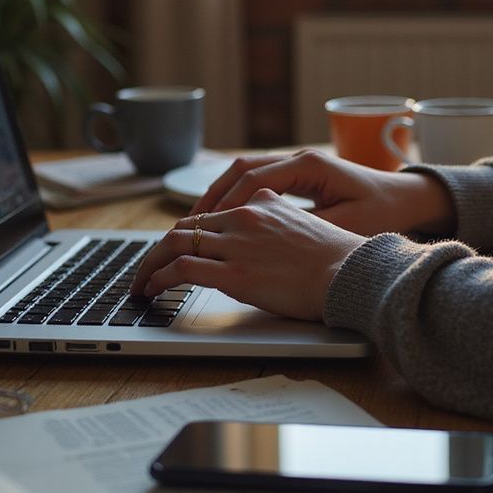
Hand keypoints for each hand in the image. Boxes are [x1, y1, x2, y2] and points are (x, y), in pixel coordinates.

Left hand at [130, 189, 365, 319]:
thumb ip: (277, 221)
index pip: (210, 215)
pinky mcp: (233, 274)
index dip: (186, 234)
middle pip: (185, 227)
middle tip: (147, 268)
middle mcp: (244, 218)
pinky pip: (180, 269)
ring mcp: (237, 245)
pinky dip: (158, 277)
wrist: (352, 273)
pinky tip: (152, 289)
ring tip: (141, 283)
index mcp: (261, 204)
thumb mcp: (305, 224)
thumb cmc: (338, 258)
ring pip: (174, 243)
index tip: (174, 250)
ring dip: (149, 264)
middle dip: (159, 249)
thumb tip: (262, 232)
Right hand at [192, 148, 455, 236]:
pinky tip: (224, 220)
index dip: (225, 202)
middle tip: (188, 224)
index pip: (253, 177)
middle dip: (212, 196)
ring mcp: (298, 166)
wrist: (409, 201)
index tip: (205, 226)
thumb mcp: (347, 224)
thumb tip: (269, 236)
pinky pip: (258, 181)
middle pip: (241, 169)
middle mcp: (299, 159)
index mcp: (309, 165)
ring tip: (197, 223)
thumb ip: (308, 227)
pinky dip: (236, 197)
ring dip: (220, 195)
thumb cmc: (384, 212)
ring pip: (245, 173)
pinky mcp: (300, 177)